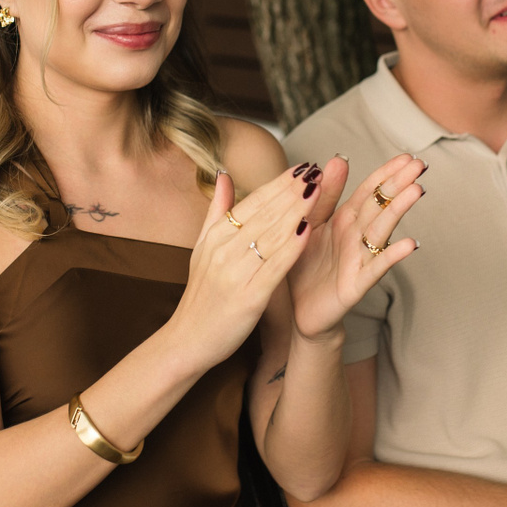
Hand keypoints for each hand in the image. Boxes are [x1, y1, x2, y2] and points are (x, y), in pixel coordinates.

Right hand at [169, 167, 315, 366]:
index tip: (303, 167)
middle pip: (265, 214)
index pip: (253, 201)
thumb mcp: (202, 247)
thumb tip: (223, 175)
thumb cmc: (201, 295)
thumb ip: (216, 210)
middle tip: (317, 171)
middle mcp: (223, 250)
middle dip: (293, 191)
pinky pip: (273, 267)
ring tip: (318, 191)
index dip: (279, 183)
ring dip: (296, 211)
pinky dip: (291, 248)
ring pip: (271, 235)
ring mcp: (234, 273)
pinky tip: (308, 231)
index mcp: (216, 236)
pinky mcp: (247, 297)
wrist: (187, 340)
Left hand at [287, 154, 423, 339]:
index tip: (407, 157)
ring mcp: (358, 259)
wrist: (296, 311)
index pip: (369, 190)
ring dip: (398, 210)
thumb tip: (338, 158)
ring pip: (380, 230)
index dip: (386, 173)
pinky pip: (375, 268)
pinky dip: (392, 256)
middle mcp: (356, 236)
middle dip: (398, 184)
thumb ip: (324, 194)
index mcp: (344, 219)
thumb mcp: (309, 223)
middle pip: (379, 206)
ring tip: (416, 190)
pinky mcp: (355, 285)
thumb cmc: (306, 266)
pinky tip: (410, 244)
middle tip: (419, 165)